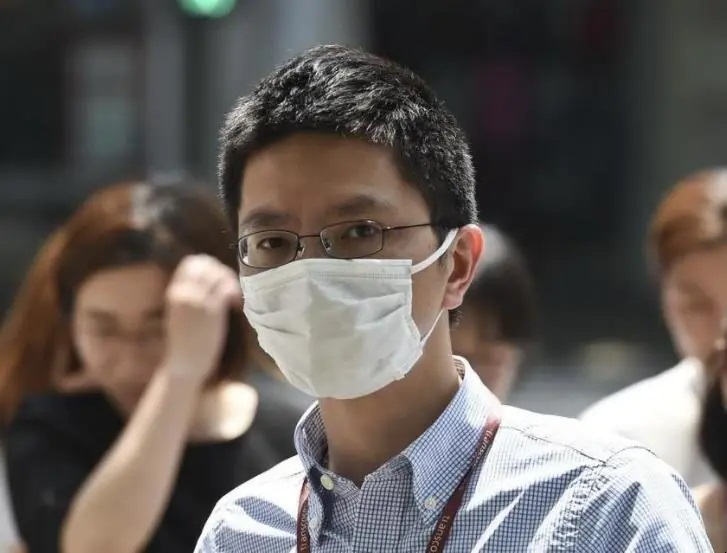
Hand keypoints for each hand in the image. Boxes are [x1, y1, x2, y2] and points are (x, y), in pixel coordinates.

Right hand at [162, 255, 240, 385]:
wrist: (184, 364)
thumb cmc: (184, 340)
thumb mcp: (179, 312)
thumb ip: (189, 294)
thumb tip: (208, 279)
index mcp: (174, 291)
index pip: (191, 262)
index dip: (208, 265)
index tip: (216, 279)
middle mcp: (184, 292)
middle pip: (206, 264)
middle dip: (221, 271)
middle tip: (228, 287)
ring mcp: (198, 301)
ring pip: (218, 274)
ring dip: (230, 281)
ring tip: (233, 297)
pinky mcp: (212, 312)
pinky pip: (226, 289)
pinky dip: (234, 292)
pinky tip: (235, 304)